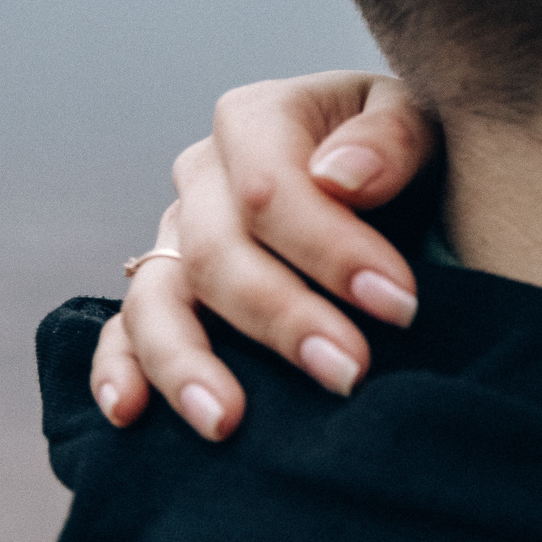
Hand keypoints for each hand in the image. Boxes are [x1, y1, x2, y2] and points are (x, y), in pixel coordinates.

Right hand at [90, 72, 438, 437]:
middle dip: (282, 318)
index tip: (398, 304)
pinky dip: (120, 371)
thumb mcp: (422, 120)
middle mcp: (203, 179)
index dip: (330, 249)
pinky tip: (130, 414)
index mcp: (256, 122)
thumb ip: (391, 138)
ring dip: (187, 363)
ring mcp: (177, 238)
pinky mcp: (169, 292)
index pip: (270, 188)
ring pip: (157, 300)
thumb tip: (340, 178)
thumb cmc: (407, 152)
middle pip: (215, 253)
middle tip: (349, 372)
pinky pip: (123, 332)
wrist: (399, 181)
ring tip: (226, 421)